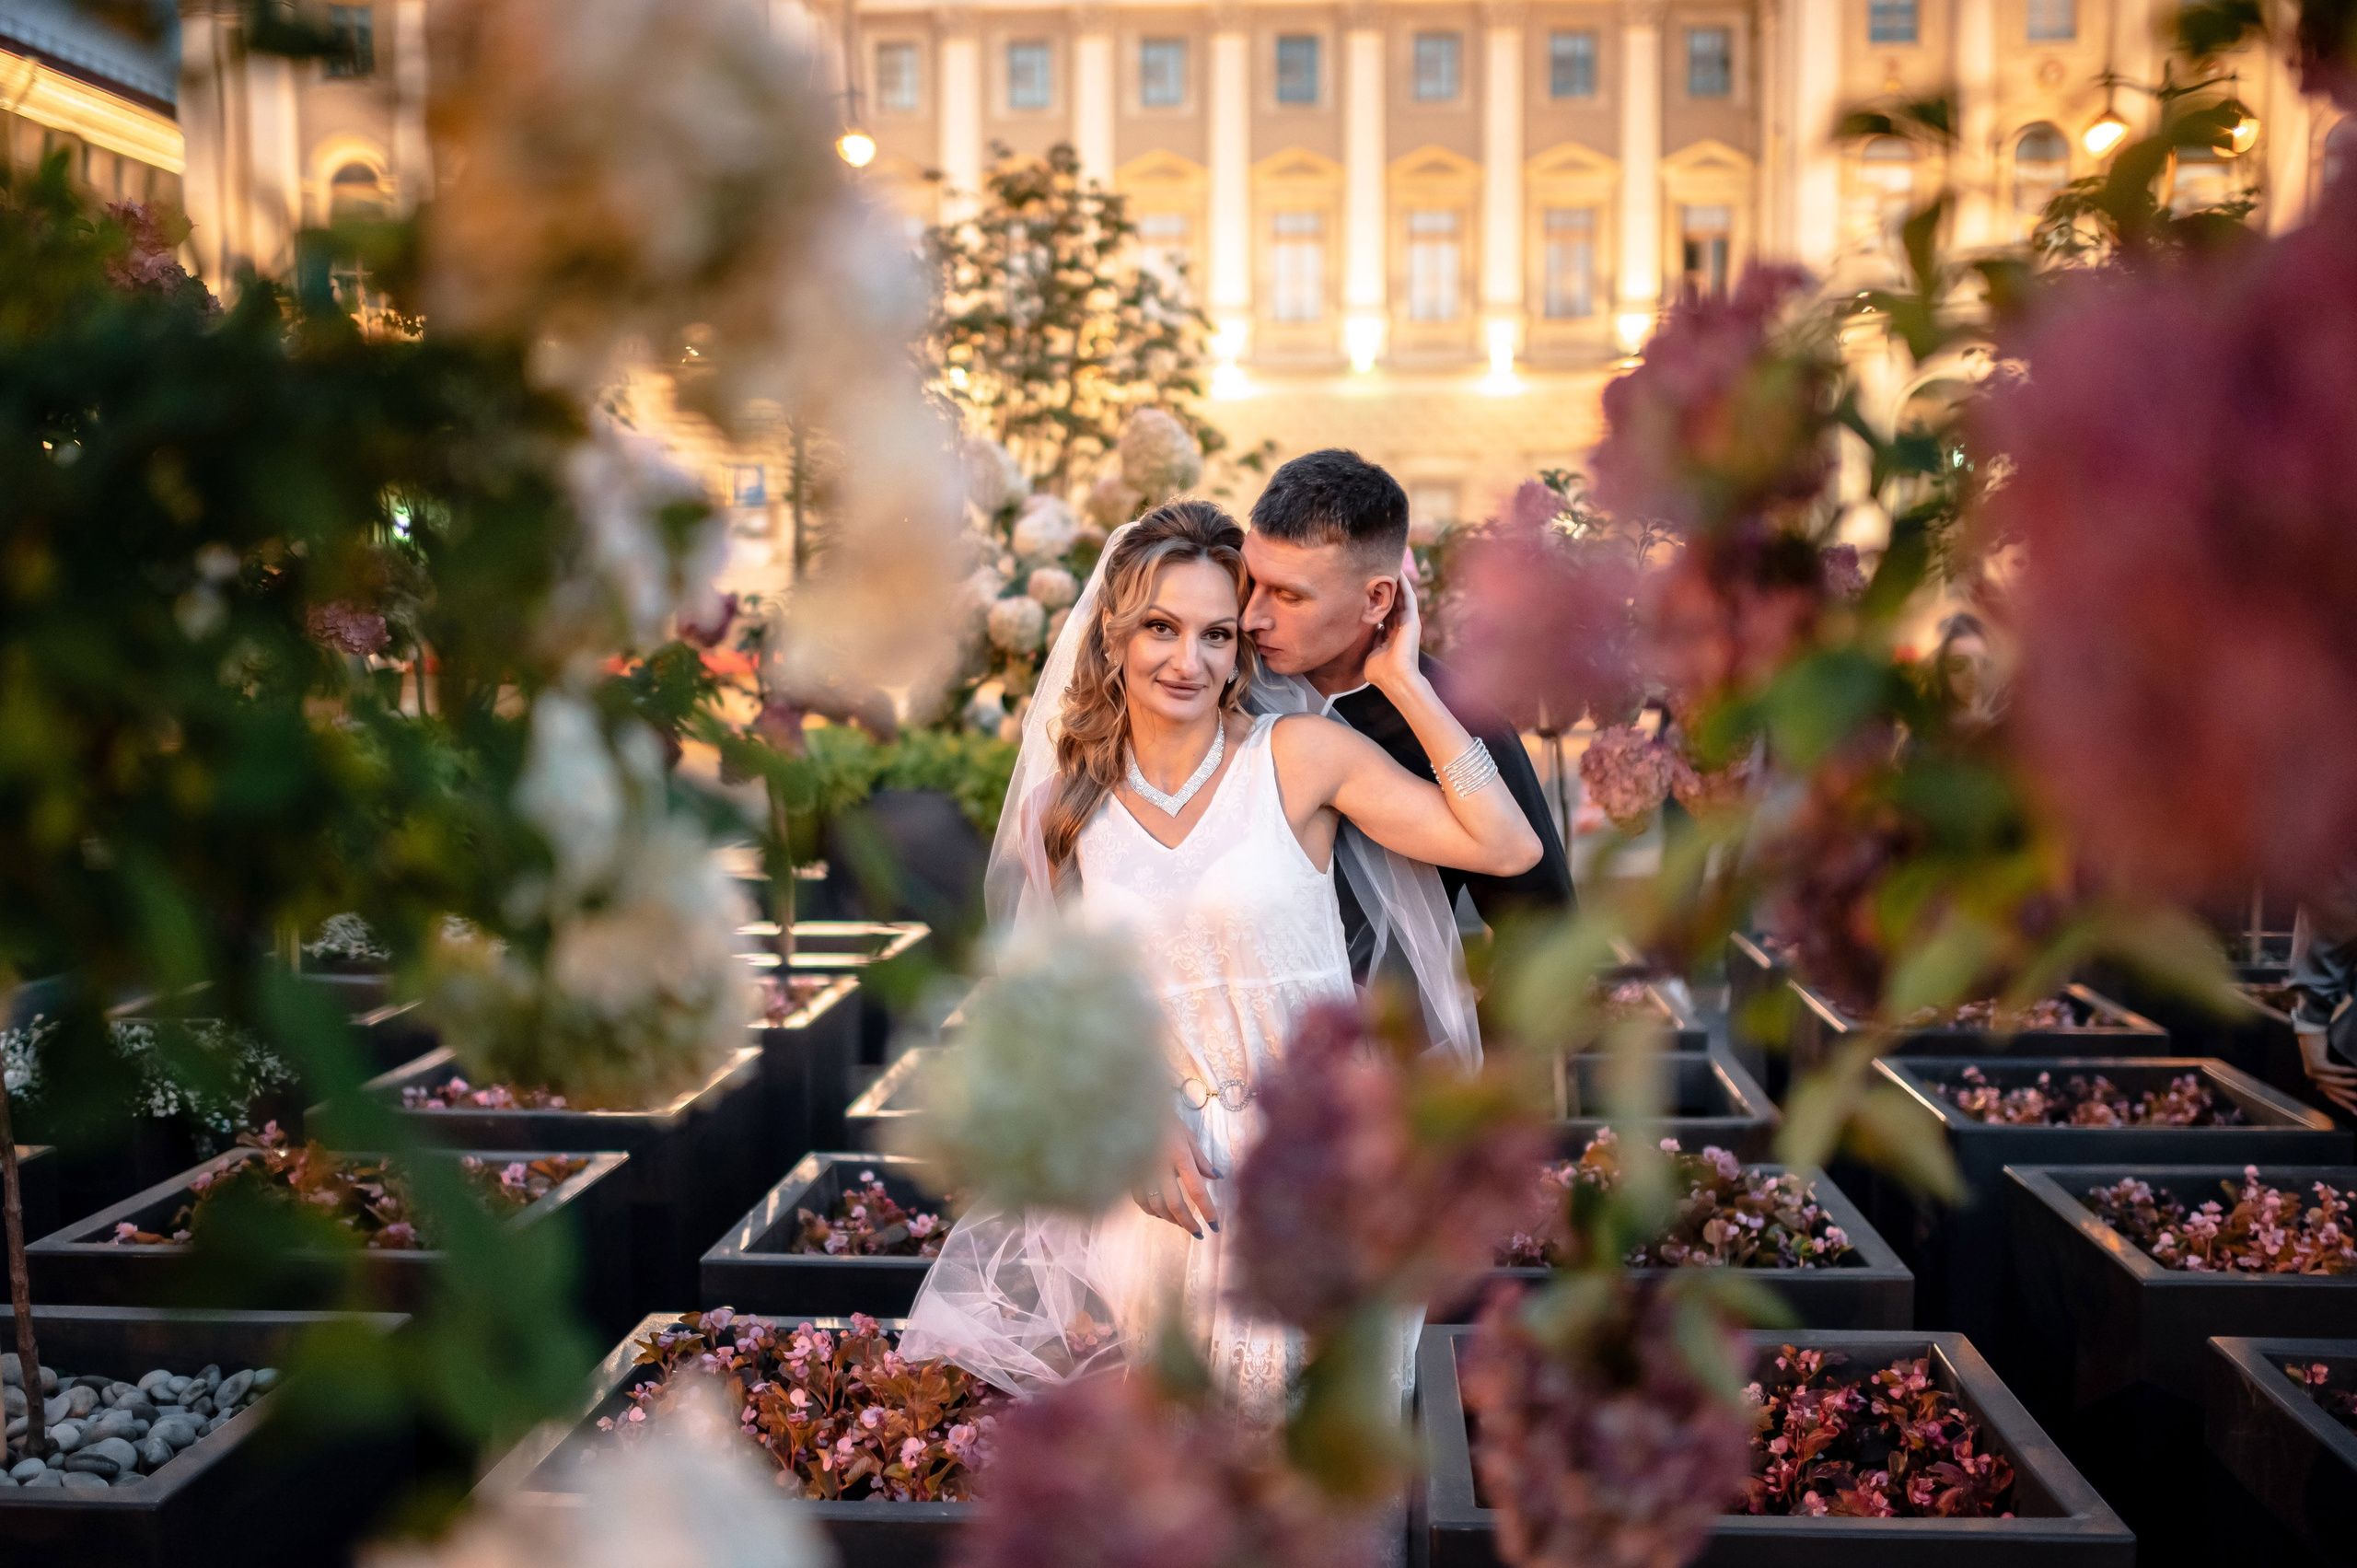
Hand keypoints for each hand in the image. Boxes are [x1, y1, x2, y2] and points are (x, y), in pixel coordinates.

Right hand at [1133, 1120, 1222, 1236]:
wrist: (1133, 1108)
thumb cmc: (1164, 1119)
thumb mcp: (1187, 1135)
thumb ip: (1201, 1159)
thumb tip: (1216, 1177)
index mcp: (1179, 1154)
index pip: (1196, 1189)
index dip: (1206, 1210)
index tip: (1215, 1225)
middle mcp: (1160, 1165)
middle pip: (1174, 1203)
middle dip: (1187, 1222)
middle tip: (1197, 1233)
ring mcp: (1142, 1170)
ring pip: (1156, 1205)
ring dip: (1170, 1219)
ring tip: (1180, 1222)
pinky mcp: (1129, 1174)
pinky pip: (1140, 1200)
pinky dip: (1151, 1211)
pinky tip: (1160, 1214)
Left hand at [1364, 567, 1424, 698]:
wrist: (1395, 679)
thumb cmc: (1380, 672)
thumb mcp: (1370, 652)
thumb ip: (1368, 641)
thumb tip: (1357, 632)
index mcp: (1390, 633)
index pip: (1384, 612)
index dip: (1377, 599)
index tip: (1368, 586)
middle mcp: (1400, 626)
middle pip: (1393, 601)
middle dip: (1387, 586)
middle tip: (1379, 568)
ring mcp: (1408, 622)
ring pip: (1402, 596)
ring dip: (1397, 581)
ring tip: (1390, 563)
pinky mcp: (1412, 620)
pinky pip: (1408, 597)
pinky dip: (1404, 585)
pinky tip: (1398, 571)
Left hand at [2299, 1030, 2356, 1117]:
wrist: (2310, 1033)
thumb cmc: (2322, 1048)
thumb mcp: (2328, 1064)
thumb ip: (2334, 1075)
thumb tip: (2336, 1087)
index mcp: (2317, 1080)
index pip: (2333, 1097)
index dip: (2345, 1104)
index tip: (2356, 1112)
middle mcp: (2314, 1078)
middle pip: (2335, 1092)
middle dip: (2350, 1097)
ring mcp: (2314, 1072)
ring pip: (2336, 1082)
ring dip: (2351, 1083)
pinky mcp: (2316, 1063)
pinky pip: (2334, 1070)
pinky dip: (2346, 1071)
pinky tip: (2356, 1071)